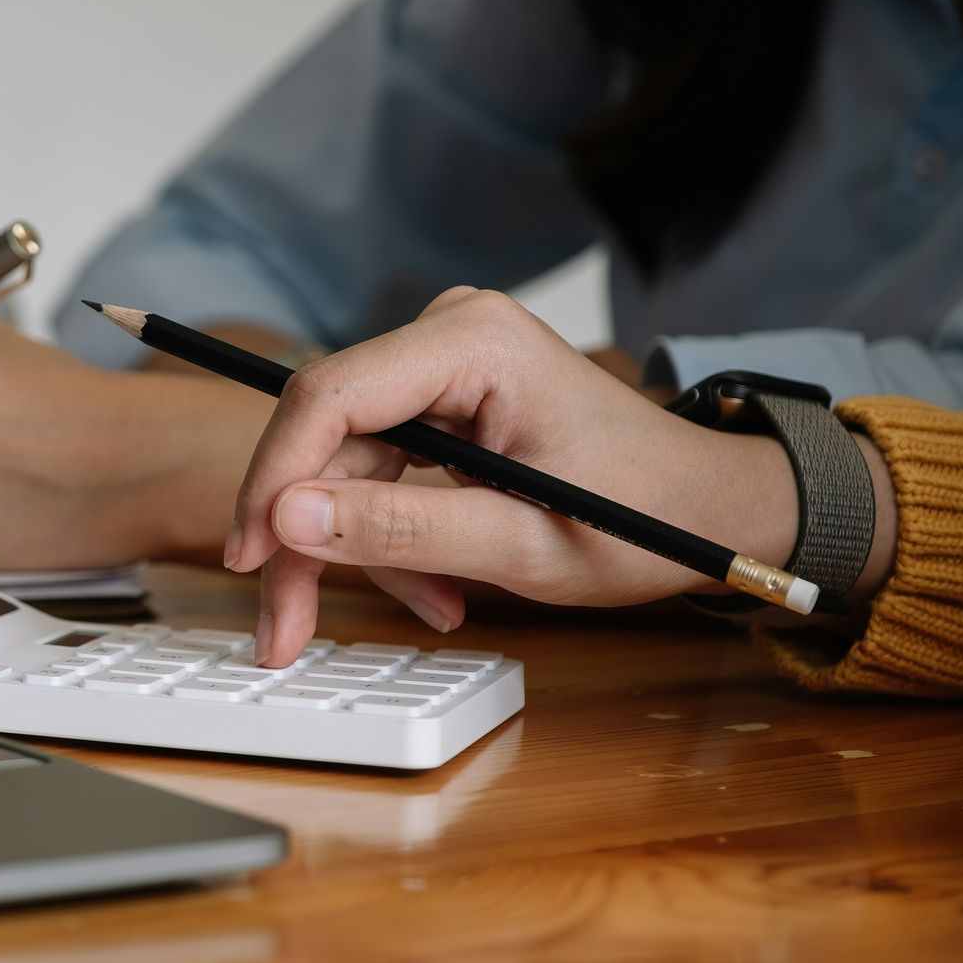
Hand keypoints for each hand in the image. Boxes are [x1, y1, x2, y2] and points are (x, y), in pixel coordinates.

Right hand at [226, 288, 806, 665]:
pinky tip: (438, 586)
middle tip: (284, 627)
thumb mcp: (524, 545)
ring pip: (344, 462)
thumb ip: (403, 530)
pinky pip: (379, 468)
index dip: (273, 480)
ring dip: (358, 547)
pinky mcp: (442, 398)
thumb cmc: (646, 516)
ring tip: (428, 608)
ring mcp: (442, 365)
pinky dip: (391, 535)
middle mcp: (447, 335)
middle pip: (326, 436)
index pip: (328, 398)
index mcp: (473, 343)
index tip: (251, 558)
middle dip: (306, 536)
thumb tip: (290, 517)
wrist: (710, 506)